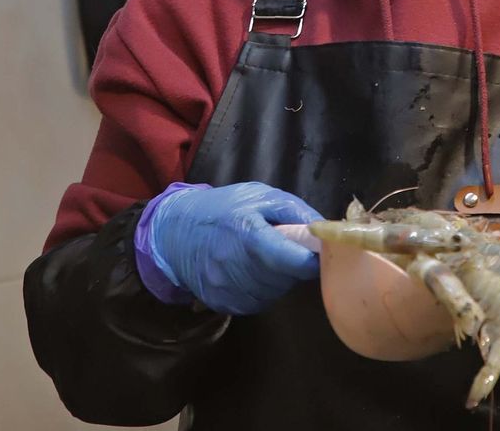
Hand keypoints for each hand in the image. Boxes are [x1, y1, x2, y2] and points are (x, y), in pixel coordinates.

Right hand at [138, 182, 321, 315]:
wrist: (175, 232)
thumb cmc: (222, 209)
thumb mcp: (258, 196)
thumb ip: (293, 211)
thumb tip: (323, 230)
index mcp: (248, 236)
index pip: (293, 261)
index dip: (311, 259)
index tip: (318, 253)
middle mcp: (235, 267)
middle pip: (285, 280)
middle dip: (293, 266)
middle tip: (286, 249)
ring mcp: (227, 289)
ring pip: (273, 293)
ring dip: (279, 279)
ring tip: (265, 258)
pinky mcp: (222, 304)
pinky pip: (257, 303)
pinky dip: (262, 290)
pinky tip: (251, 271)